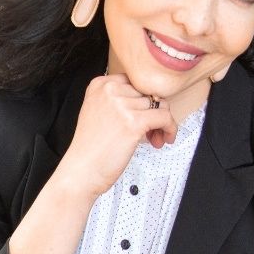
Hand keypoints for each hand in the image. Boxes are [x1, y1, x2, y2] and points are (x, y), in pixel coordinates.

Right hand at [51, 74, 177, 199]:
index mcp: (100, 85)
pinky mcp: (134, 122)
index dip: (144, 100)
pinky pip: (165, 117)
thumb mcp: (99, 111)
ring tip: (155, 139)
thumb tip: (154, 100)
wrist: (82, 170)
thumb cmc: (92, 148)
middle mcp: (110, 90)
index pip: (136, 82)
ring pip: (160, 105)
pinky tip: (165, 139)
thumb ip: (120, 100)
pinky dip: (170, 128)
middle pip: (149, 94)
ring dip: (161, 124)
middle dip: (153, 113)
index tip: (145, 115)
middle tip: (151, 132)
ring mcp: (122, 105)